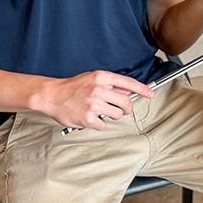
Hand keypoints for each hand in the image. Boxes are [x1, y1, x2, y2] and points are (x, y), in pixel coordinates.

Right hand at [38, 71, 153, 129]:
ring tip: (100, 110)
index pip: (128, 83)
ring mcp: (93, 104)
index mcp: (102, 78)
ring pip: (117, 115)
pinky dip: (99, 123)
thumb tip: (128, 93)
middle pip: (126, 103)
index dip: (143, 89)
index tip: (150, 94)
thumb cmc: (73, 87)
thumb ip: (111, 85)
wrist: (52, 95)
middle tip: (120, 109)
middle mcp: (99, 90)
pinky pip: (103, 124)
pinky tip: (90, 116)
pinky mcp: (88, 118)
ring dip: (111, 115)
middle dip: (126, 108)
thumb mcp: (93, 78)